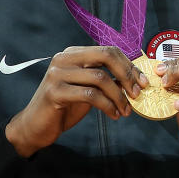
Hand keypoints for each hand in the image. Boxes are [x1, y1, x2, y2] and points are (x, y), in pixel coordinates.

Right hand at [6, 46, 147, 157]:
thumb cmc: (65, 107)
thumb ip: (107, 80)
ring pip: (100, 78)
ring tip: (126, 111)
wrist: (35, 126)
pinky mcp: (55, 91)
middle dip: (127, 74)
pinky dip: (107, 106)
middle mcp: (64, 58)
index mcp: (74, 53)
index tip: (143, 82)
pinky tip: (113, 115)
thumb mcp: (89, 90)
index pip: (108, 50)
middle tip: (137, 94)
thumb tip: (136, 79)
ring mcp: (57, 73)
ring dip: (119, 97)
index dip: (129, 66)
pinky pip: (91, 95)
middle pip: (106, 56)